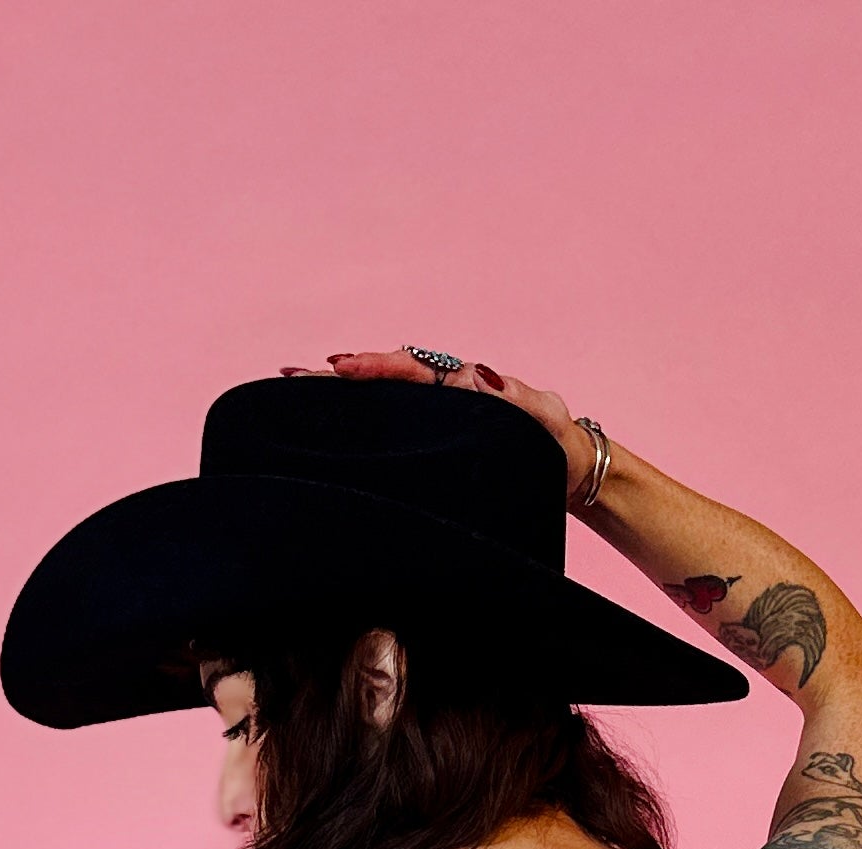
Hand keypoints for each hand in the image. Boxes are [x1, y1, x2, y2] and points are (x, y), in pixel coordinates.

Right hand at [286, 349, 596, 504]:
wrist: (569, 468)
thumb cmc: (555, 443)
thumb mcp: (544, 417)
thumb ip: (516, 398)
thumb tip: (473, 374)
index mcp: (464, 384)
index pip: (411, 369)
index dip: (375, 367)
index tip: (340, 369)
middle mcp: (443, 394)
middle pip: (383, 380)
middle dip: (338, 379)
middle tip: (292, 377)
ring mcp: (436, 416)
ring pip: (381, 402)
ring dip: (337, 399)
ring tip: (293, 392)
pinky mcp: (434, 440)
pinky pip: (390, 424)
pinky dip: (357, 421)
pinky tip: (326, 425)